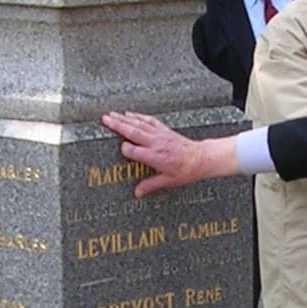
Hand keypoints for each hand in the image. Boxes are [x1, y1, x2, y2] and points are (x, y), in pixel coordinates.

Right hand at [102, 112, 237, 195]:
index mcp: (155, 157)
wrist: (202, 159)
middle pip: (133, 132)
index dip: (126, 149)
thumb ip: (150, 185)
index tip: (120, 149)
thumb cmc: (186, 171)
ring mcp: (160, 135)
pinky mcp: (164, 130)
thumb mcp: (168, 181)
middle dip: (118, 125)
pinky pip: (149, 121)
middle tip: (105, 119)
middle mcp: (156, 143)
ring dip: (124, 118)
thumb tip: (137, 193)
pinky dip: (138, 116)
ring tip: (111, 115)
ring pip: (139, 124)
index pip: (134, 150)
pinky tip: (129, 114)